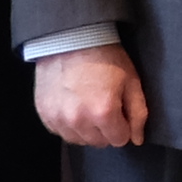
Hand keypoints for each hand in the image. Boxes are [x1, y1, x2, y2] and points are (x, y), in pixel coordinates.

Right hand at [33, 43, 149, 150]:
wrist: (71, 38)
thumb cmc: (105, 57)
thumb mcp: (131, 81)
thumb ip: (138, 114)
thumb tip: (137, 139)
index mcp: (103, 113)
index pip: (119, 140)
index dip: (123, 125)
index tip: (119, 109)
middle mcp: (78, 120)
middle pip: (99, 142)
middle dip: (105, 129)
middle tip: (103, 104)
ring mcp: (58, 118)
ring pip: (78, 140)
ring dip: (86, 129)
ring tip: (86, 105)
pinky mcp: (44, 114)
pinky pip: (60, 131)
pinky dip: (67, 124)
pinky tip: (72, 105)